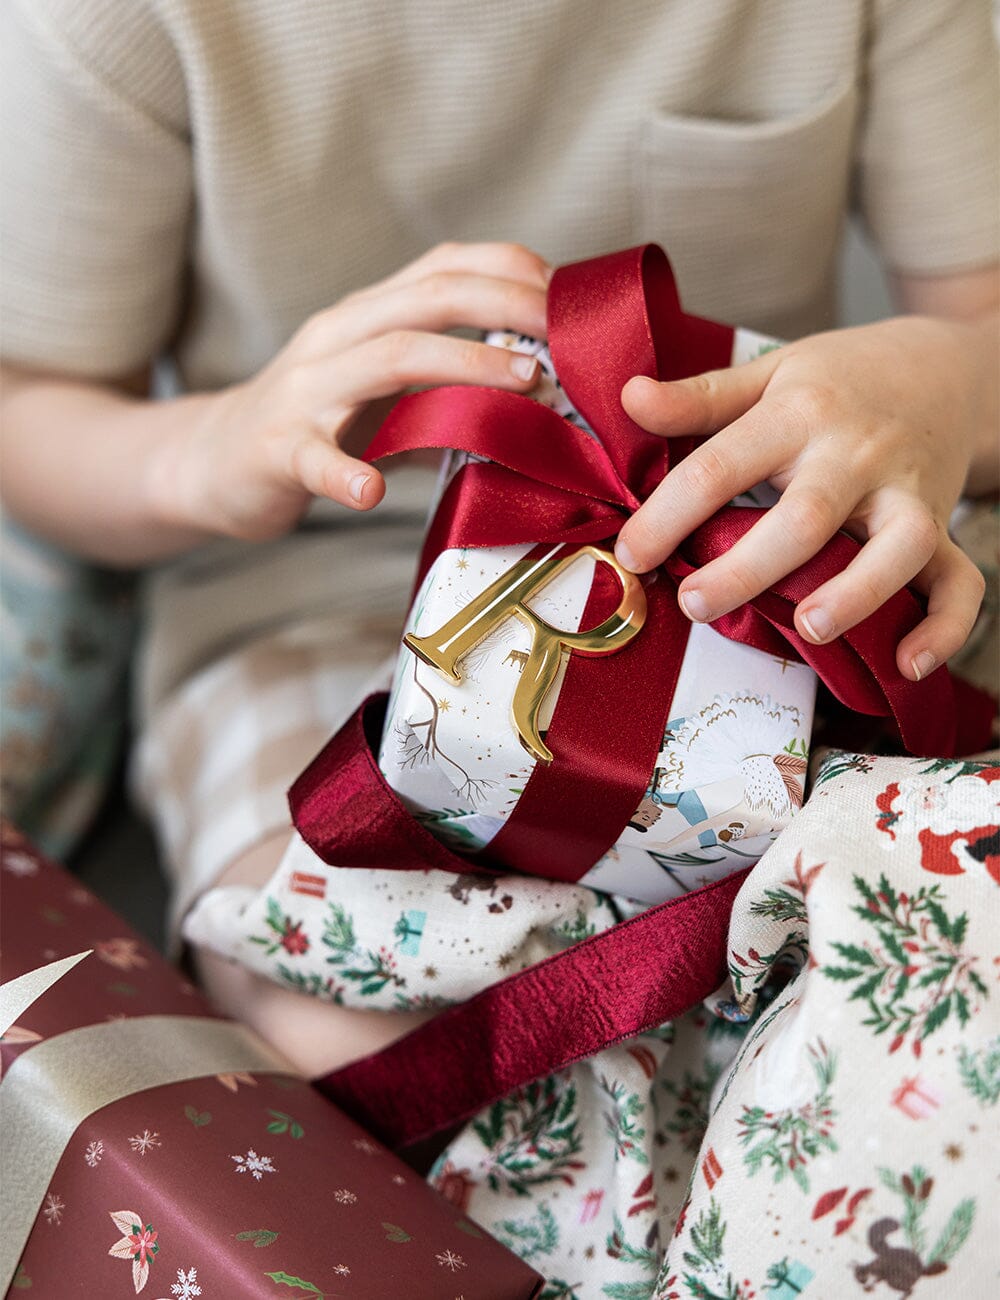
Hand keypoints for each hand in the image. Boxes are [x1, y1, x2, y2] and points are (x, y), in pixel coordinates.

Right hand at [153, 242, 548, 541]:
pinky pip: (316, 458)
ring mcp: (307, 390)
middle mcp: (340, 336)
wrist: (213, 461)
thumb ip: (450, 389)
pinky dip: (346, 474)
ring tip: (526, 385)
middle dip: (507, 307)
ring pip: (389, 359)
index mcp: (369, 316)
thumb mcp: (388, 395)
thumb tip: (545, 398)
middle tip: (571, 337)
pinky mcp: (279, 448)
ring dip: (465, 365)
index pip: (446, 267)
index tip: (572, 301)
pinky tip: (373, 492)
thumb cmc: (320, 426)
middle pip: (429, 298)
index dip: (512, 273)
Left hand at [614, 314, 993, 680]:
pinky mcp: (943, 525)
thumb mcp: (771, 372)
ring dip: (855, 593)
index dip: (668, 514)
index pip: (722, 465)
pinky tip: (908, 664)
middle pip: (805, 516)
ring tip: (807, 628)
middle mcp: (856, 454)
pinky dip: (943, 627)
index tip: (631, 554)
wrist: (949, 366)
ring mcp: (907, 493)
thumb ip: (701, 396)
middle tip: (693, 604)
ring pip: (896, 547)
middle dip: (747, 567)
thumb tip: (629, 396)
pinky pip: (960, 582)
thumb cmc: (843, 379)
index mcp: (799, 412)